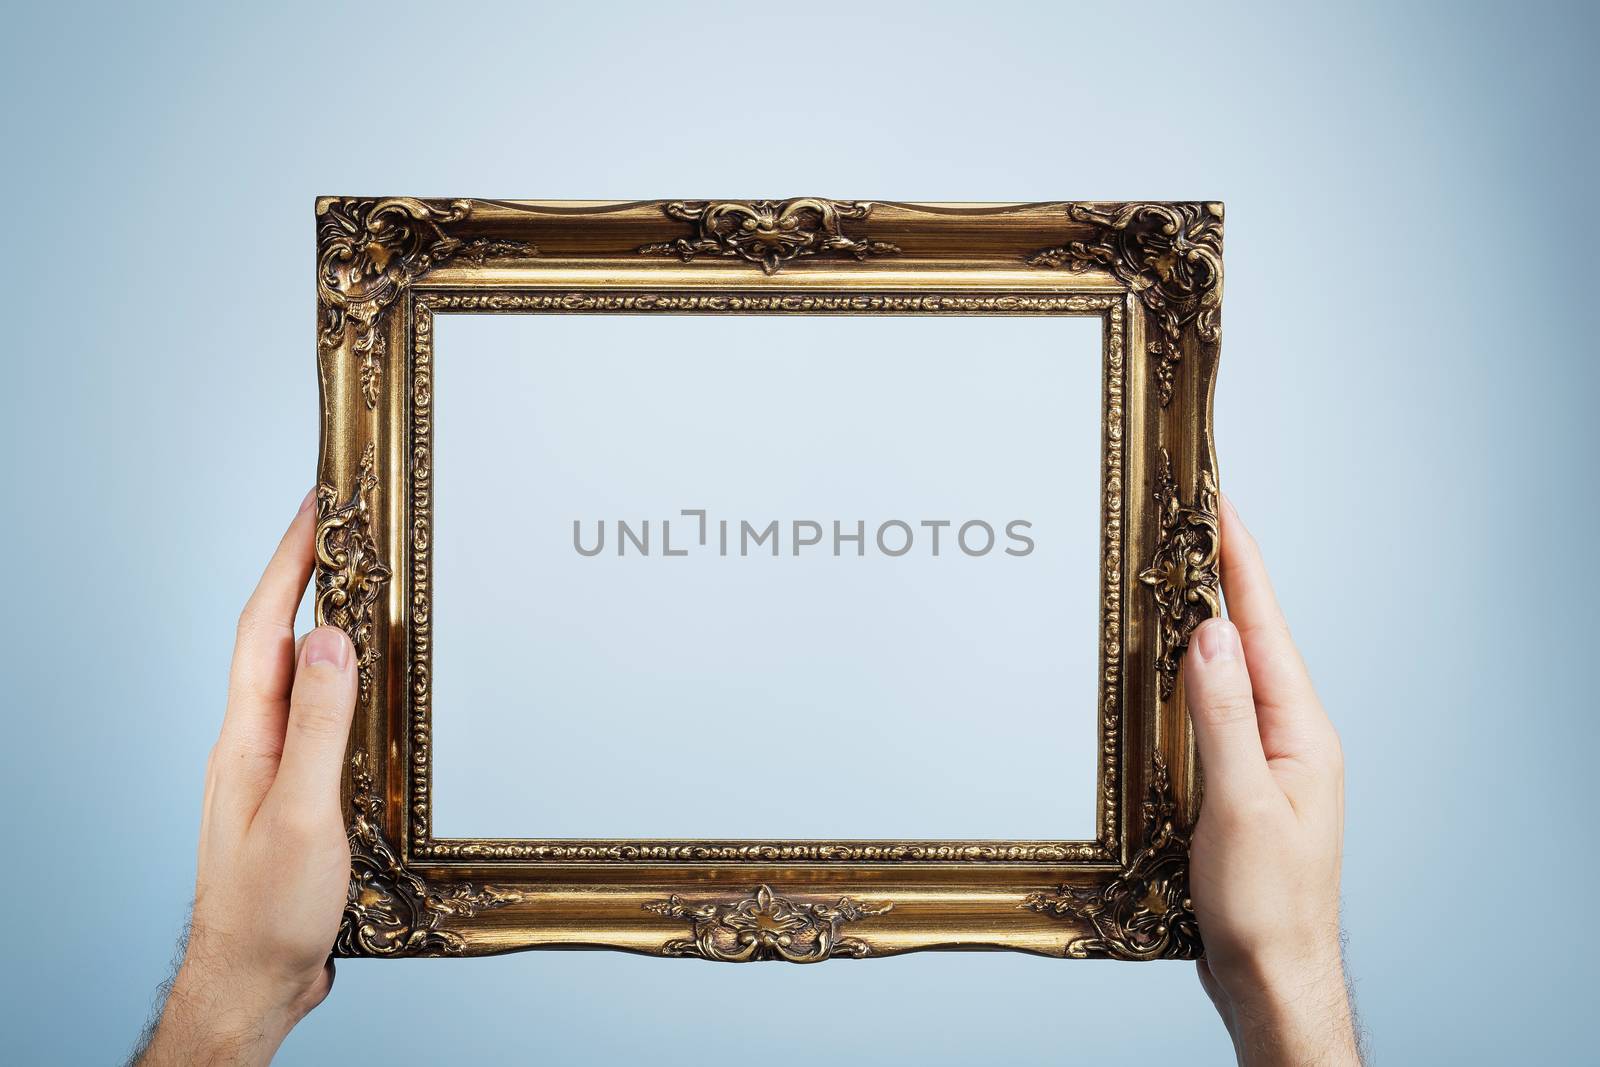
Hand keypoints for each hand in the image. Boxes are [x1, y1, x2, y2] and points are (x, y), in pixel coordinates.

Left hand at [137, 491, 355, 1065]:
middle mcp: (254, 742)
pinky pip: (322, 716)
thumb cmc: (270, 909)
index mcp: (246, 737)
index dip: (287, 561)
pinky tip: (374, 686)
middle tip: (346, 528)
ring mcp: (274, 768)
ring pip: (302, 678)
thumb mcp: (302, 813)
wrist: (254, 979)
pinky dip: (348, 683)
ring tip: (364, 586)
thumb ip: (318, 726)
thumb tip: (330, 638)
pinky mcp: (300, 794)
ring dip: (329, 626)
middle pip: (278, 639)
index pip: (262, 627)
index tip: (315, 506)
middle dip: (307, 576)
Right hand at [1185, 496, 1360, 1064]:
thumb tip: (1210, 634)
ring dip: (1203, 622)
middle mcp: (1290, 737)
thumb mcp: (1242, 804)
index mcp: (1302, 732)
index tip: (1219, 504)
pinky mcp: (1240, 784)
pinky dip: (1190, 676)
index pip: (1265, 627)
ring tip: (1173, 574)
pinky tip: (1168, 669)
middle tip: (1186, 522)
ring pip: (1230, 673)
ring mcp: (1267, 760)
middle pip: (1251, 639)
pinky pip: (1214, 710)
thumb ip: (1225, 716)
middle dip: (1220, 577)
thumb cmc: (1265, 905)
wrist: (1269, 974)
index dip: (1241, 562)